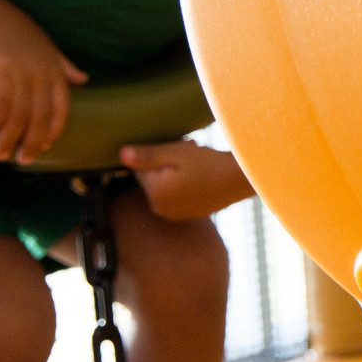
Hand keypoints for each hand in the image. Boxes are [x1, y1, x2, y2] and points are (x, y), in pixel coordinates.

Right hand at [0, 0, 88, 164]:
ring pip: (19, 115)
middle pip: (40, 117)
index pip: (61, 108)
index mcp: (54, 71)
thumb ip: (63, 66)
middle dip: (31, 142)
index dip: (54, 131)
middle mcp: (40, 73)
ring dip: (8, 138)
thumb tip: (83, 79)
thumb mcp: (45, 46)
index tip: (46, 148)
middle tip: (21, 160)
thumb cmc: (12, 31)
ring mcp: (19, 72)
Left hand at [120, 140, 257, 220]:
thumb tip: (120, 155)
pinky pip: (178, 195)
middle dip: (165, 164)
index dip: (156, 153)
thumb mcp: (176, 153)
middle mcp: (161, 210)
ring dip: (175, 173)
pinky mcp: (188, 214)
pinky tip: (203, 175)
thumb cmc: (209, 164)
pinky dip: (186, 184)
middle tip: (189, 151)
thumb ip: (146, 155)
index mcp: (154, 195)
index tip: (176, 146)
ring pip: (165, 186)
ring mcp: (175, 214)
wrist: (242, 180)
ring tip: (198, 163)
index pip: (140, 169)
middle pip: (152, 178)